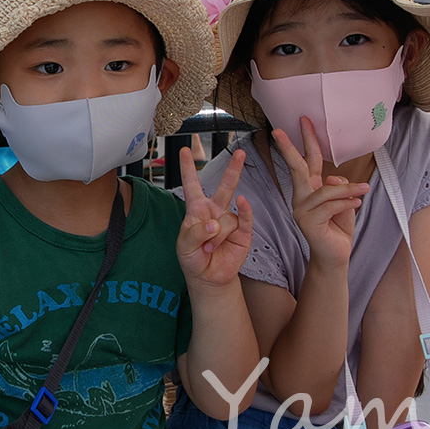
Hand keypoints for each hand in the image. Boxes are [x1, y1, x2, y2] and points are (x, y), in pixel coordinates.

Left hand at [176, 145, 253, 289]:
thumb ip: (196, 233)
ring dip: (217, 236)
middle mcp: (215, 211)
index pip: (192, 185)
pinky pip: (245, 218)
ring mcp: (230, 220)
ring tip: (209, 248)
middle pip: (224, 186)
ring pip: (226, 218)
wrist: (208, 278)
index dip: (188, 168)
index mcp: (197, 210)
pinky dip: (244, 210)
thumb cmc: (193, 258)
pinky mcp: (243, 232)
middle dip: (233, 169)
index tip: (184, 151)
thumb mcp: (185, 246)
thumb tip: (215, 224)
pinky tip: (242, 203)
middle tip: (240, 153)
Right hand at [271, 119, 365, 269]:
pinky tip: (357, 204)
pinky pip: (330, 205)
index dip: (307, 140)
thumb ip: (340, 187)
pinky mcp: (308, 222)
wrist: (336, 256)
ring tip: (364, 190)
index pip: (307, 161)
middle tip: (279, 131)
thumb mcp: (345, 202)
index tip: (304, 120)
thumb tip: (332, 178)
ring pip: (325, 189)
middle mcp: (301, 198)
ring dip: (347, 189)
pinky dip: (347, 203)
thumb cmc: (339, 228)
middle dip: (289, 148)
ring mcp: (301, 210)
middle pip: (297, 168)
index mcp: (309, 190)